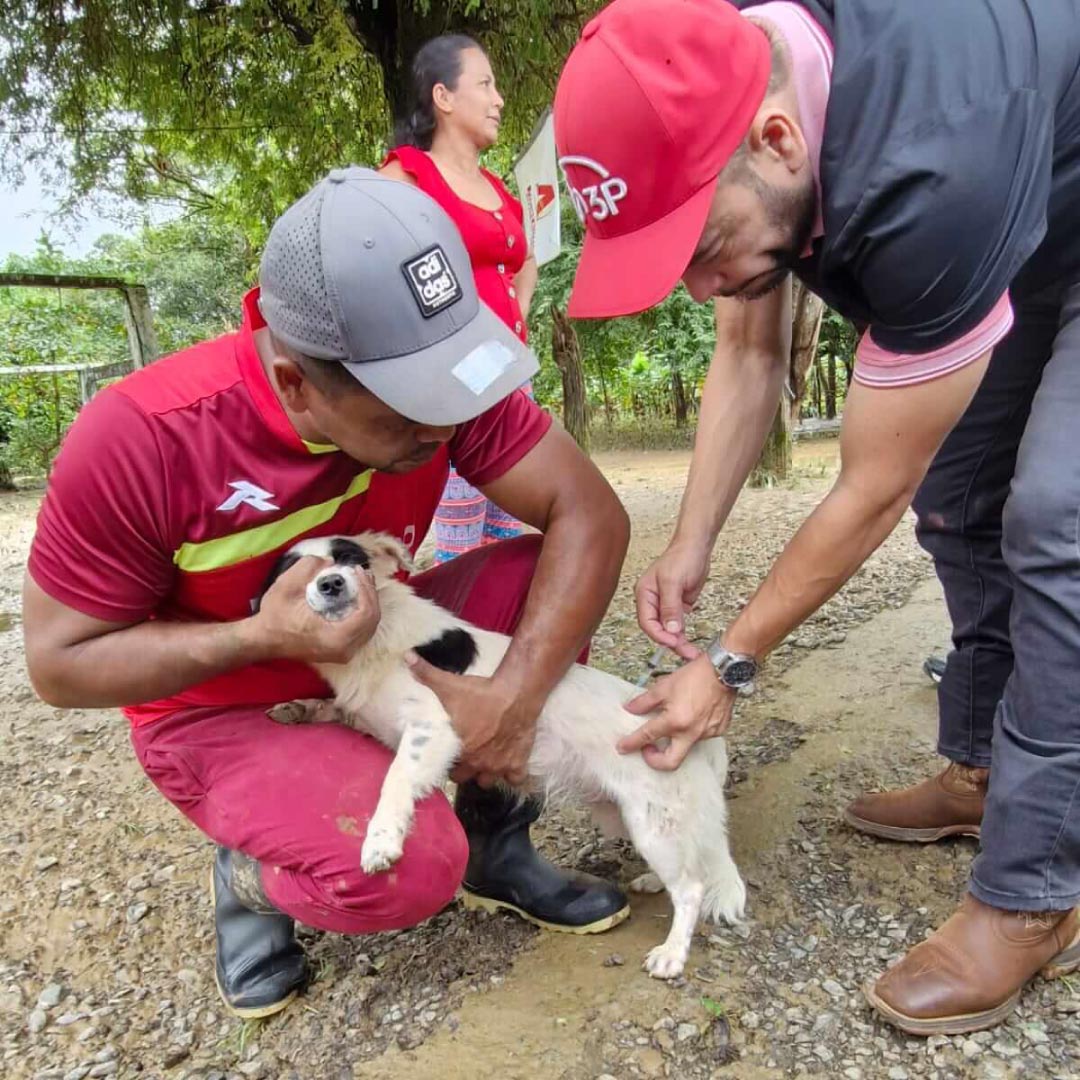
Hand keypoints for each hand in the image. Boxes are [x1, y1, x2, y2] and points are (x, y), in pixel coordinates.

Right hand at [250, 557, 378, 663]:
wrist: (263, 640)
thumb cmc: (274, 616)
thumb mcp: (287, 584)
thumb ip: (310, 566)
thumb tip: (331, 561)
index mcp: (335, 638)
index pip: (366, 614)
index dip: (366, 589)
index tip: (356, 571)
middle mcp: (344, 651)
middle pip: (372, 620)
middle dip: (370, 593)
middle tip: (360, 573)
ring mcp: (343, 654)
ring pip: (369, 626)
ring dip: (368, 601)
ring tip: (360, 580)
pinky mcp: (341, 652)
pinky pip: (361, 631)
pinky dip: (362, 612)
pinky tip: (355, 596)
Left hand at [405, 655, 537, 786]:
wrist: (515, 693)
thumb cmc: (481, 692)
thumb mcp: (450, 684)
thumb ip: (426, 673)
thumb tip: (406, 657)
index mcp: (459, 749)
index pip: (447, 769)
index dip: (448, 761)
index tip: (451, 752)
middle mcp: (477, 762)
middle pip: (466, 778)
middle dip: (465, 769)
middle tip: (467, 755)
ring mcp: (499, 765)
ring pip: (489, 781)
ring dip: (487, 773)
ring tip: (486, 761)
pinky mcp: (518, 762)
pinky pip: (516, 778)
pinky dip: (513, 773)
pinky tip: (510, 763)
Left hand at [617, 654, 734, 770]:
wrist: (724, 671)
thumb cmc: (696, 676)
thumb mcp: (664, 686)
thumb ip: (645, 701)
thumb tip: (631, 708)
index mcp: (675, 721)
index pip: (647, 737)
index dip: (631, 743)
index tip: (623, 747)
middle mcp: (691, 732)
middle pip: (671, 762)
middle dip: (655, 761)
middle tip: (648, 749)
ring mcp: (706, 733)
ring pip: (686, 745)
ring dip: (676, 738)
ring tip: (673, 720)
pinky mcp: (718, 730)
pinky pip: (701, 736)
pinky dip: (692, 729)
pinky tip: (692, 715)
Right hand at [635, 539, 711, 659]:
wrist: (697, 547)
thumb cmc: (681, 557)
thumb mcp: (673, 581)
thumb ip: (670, 607)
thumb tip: (671, 629)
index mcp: (645, 594)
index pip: (647, 622)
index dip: (659, 635)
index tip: (673, 642)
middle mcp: (653, 602)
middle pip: (657, 629)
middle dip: (671, 642)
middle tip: (686, 652)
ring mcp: (666, 605)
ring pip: (668, 630)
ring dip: (679, 642)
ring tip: (691, 652)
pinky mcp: (678, 606)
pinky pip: (679, 625)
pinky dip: (684, 635)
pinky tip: (690, 643)